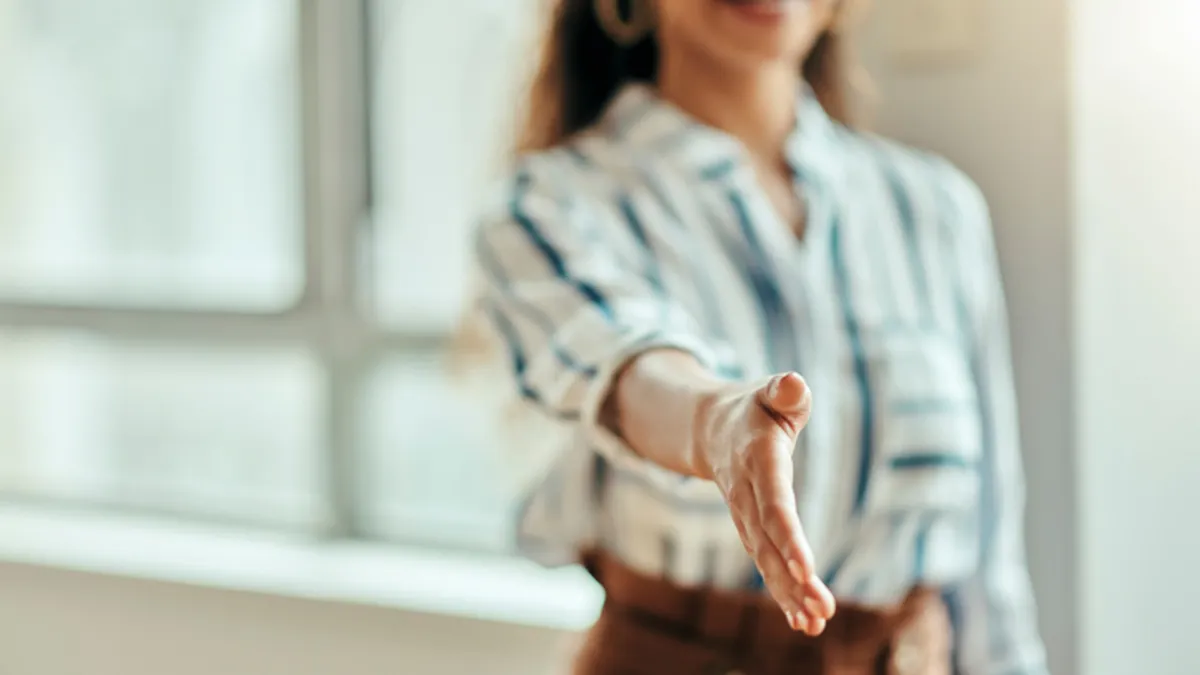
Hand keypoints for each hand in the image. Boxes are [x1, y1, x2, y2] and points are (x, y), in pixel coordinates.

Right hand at [692, 372, 836, 633]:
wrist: (711, 428)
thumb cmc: (756, 407)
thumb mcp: (771, 391)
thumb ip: (785, 391)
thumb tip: (793, 383)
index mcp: (757, 460)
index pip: (773, 503)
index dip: (789, 536)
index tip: (806, 568)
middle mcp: (746, 494)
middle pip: (769, 542)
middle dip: (792, 578)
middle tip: (819, 609)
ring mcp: (745, 516)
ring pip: (765, 560)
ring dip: (788, 593)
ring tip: (814, 623)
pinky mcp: (751, 531)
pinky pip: (766, 564)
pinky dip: (783, 593)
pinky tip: (804, 620)